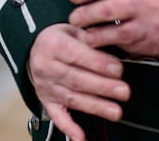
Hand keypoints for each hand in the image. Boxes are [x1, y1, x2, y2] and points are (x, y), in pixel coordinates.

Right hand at [27, 23, 130, 140]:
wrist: (35, 48)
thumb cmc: (60, 38)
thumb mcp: (73, 29)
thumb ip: (91, 38)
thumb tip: (114, 45)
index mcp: (53, 44)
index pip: (76, 55)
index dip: (98, 63)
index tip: (118, 69)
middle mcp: (47, 66)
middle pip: (76, 79)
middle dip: (102, 87)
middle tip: (123, 91)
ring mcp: (46, 86)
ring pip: (72, 98)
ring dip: (95, 106)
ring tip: (116, 111)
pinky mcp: (47, 101)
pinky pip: (57, 116)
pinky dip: (69, 128)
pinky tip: (81, 137)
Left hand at [67, 0, 158, 60]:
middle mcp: (144, 4)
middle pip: (104, 10)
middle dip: (83, 15)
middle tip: (73, 18)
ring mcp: (149, 27)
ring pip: (112, 35)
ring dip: (93, 36)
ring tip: (84, 36)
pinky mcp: (155, 47)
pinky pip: (128, 48)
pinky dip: (116, 47)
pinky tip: (107, 46)